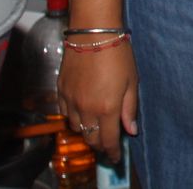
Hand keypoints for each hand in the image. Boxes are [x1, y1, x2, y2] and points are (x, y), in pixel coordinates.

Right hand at [57, 43, 137, 164]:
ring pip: (77, 128)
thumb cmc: (118, 54)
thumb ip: (130, 109)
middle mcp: (86, 109)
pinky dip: (75, 118)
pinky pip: (65, 114)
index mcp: (107, 108)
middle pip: (91, 138)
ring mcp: (71, 101)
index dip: (112, 153)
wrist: (93, 33)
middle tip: (108, 144)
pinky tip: (83, 112)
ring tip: (97, 127)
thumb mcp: (132, 82)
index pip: (108, 141)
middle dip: (100, 145)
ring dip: (87, 131)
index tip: (116, 158)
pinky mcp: (61, 91)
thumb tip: (130, 130)